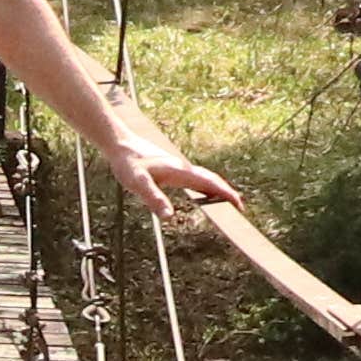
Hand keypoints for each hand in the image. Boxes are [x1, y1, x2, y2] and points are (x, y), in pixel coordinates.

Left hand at [124, 142, 241, 212]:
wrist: (121, 144)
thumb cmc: (128, 164)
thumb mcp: (138, 184)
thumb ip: (153, 198)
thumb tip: (170, 217)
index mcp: (181, 172)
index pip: (210, 184)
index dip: (226, 195)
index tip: (240, 207)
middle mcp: (184, 168)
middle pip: (212, 180)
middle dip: (227, 193)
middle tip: (239, 209)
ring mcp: (180, 167)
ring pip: (206, 178)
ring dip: (219, 189)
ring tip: (228, 203)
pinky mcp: (174, 168)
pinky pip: (196, 178)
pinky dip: (207, 186)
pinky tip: (204, 194)